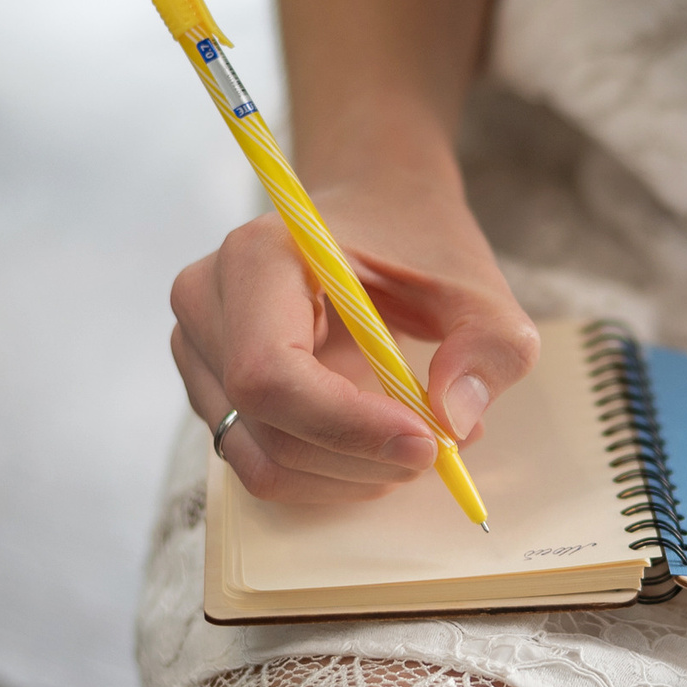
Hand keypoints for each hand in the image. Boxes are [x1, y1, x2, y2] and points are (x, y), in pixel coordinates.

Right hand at [170, 165, 539, 503]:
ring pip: (262, 460)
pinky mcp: (212, 389)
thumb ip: (488, 346)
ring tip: (414, 443)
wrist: (375, 211)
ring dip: (350, 475)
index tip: (425, 442)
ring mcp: (198, 350)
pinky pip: (261, 463)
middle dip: (362, 457)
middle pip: (266, 425)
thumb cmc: (418, 241)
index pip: (271, 373)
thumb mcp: (478, 285)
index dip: (346, 425)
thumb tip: (454, 422)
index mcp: (258, 257)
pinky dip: (328, 475)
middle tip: (438, 449)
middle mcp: (207, 302)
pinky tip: (376, 445)